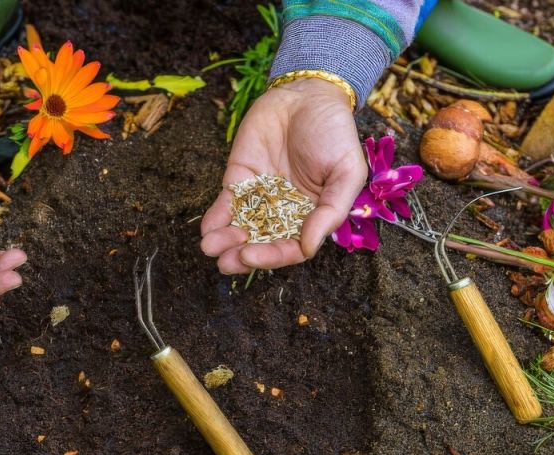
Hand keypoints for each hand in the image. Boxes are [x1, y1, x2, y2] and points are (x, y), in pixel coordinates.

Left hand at [200, 78, 367, 273]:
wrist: (308, 93)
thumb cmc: (335, 133)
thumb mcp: (346, 173)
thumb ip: (330, 212)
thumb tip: (307, 248)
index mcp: (312, 216)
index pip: (290, 247)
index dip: (272, 255)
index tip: (253, 256)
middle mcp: (284, 212)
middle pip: (261, 242)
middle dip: (242, 255)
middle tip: (227, 263)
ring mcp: (260, 196)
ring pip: (240, 226)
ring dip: (225, 240)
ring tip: (211, 248)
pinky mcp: (240, 178)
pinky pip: (227, 203)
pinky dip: (216, 217)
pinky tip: (207, 229)